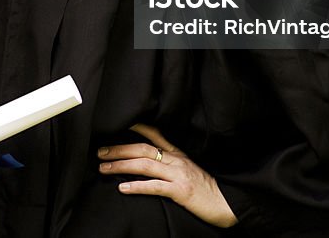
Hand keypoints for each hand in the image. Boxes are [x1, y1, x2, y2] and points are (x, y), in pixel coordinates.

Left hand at [97, 123, 236, 227]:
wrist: (228, 203)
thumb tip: (150, 162)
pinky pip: (154, 186)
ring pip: (144, 165)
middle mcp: (177, 160)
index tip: (119, 124)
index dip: (136, 128)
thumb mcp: (190, 170)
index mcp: (178, 155)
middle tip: (100, 151)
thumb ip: (172, 164)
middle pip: (142, 149)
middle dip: (119, 149)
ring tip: (103, 167)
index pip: (155, 135)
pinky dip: (137, 186)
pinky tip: (122, 187)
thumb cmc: (208, 189)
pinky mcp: (181, 190)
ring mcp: (179, 174)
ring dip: (121, 165)